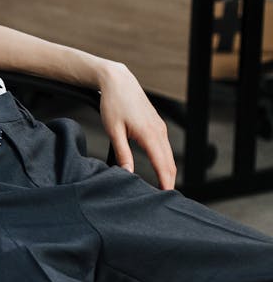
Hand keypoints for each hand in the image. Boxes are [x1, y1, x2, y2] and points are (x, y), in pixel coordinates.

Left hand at [98, 62, 175, 189]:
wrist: (119, 81)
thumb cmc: (113, 103)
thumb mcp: (113, 130)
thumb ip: (122, 153)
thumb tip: (127, 172)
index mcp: (150, 134)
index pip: (163, 165)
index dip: (165, 183)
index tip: (165, 198)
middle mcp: (159, 132)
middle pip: (170, 163)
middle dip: (169, 181)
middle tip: (165, 200)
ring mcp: (160, 128)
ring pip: (169, 156)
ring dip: (168, 172)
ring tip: (163, 189)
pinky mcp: (157, 126)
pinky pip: (165, 148)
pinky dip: (165, 161)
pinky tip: (160, 169)